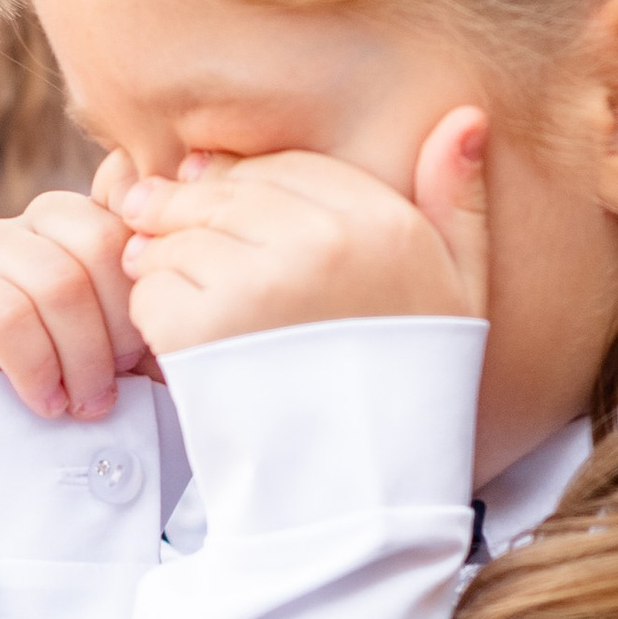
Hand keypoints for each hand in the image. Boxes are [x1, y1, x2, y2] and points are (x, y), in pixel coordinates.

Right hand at [0, 185, 149, 417]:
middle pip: (98, 248)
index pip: (131, 230)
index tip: (142, 356)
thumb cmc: (80, 377)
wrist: (3, 424)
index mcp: (89, 217)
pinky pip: (7, 317)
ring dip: (80, 361)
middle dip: (116, 330)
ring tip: (82, 404)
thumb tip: (180, 278)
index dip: (141, 301)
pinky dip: (37, 370)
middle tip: (113, 386)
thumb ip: (155, 301)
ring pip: (55, 284)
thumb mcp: (131, 340)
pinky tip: (45, 402)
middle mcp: (36, 218)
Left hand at [115, 117, 486, 359]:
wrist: (361, 503)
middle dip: (190, 211)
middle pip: (223, 192)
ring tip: (186, 296)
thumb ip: (458, 203)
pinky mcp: (204, 330)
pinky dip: (154, 312)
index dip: (247, 182)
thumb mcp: (461, 292)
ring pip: (178, 235)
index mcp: (383, 223)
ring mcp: (259, 284)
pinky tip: (182, 341)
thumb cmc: (412, 394)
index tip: (223, 201)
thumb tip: (465, 115)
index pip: (286, 165)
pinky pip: (152, 288)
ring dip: (167, 262)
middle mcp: (323, 242)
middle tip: (168, 232)